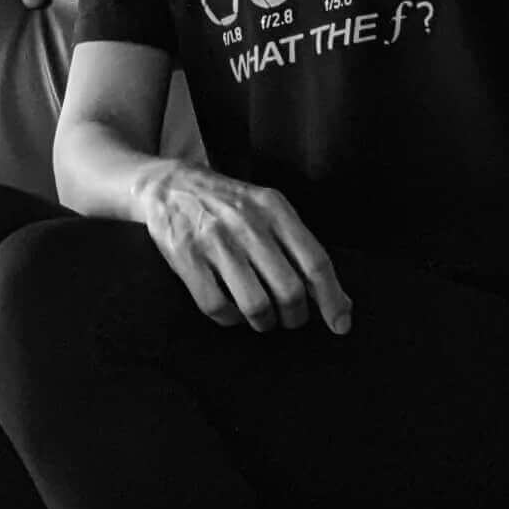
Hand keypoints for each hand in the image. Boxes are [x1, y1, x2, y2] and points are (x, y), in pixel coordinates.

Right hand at [133, 160, 350, 334]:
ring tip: (263, 318)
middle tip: (291, 319)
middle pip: (289, 290)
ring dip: (264, 322)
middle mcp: (247, 223)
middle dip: (296, 317)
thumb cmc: (228, 203)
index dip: (332, 299)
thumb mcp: (266, 208)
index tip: (341, 324)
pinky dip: (231, 319)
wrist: (168, 185)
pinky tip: (232, 311)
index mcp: (274, 208)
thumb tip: (334, 297)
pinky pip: (218, 307)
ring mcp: (214, 241)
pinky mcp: (186, 257)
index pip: (315, 261)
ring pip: (256, 305)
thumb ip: (297, 245)